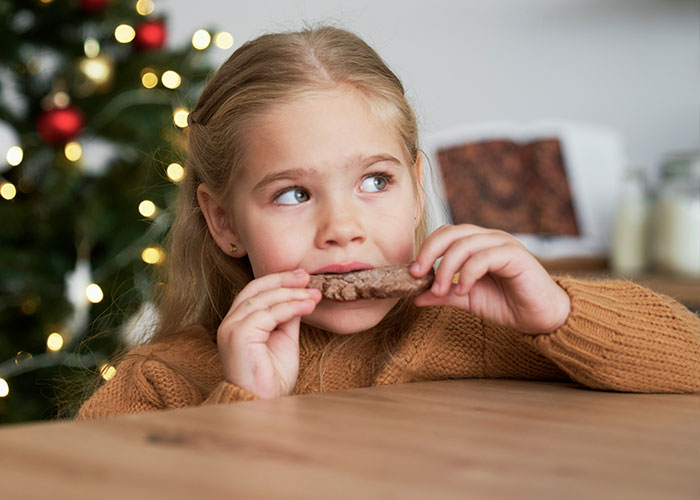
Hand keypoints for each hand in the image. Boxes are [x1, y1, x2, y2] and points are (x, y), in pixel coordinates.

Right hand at [216, 269, 321, 397]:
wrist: (263, 404)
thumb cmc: (272, 378)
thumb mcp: (284, 339)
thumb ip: (287, 317)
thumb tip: (301, 296)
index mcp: (238, 322)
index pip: (256, 291)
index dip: (278, 281)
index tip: (302, 277)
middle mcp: (230, 322)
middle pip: (257, 289)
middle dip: (284, 280)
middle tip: (307, 277)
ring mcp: (232, 328)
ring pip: (264, 299)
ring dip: (292, 294)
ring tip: (313, 295)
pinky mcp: (239, 335)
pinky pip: (268, 314)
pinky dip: (291, 307)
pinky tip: (308, 306)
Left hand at [411, 225, 570, 333]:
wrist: (541, 317)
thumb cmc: (507, 304)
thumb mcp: (466, 299)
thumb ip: (443, 295)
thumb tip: (414, 297)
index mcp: (477, 244)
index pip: (445, 234)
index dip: (426, 249)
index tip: (413, 274)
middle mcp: (489, 238)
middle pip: (452, 233)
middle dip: (430, 252)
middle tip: (418, 275)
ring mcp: (503, 244)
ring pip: (465, 244)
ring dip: (447, 268)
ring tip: (441, 292)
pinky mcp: (515, 255)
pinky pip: (484, 257)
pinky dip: (468, 274)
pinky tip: (463, 291)